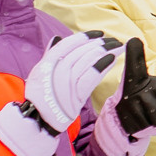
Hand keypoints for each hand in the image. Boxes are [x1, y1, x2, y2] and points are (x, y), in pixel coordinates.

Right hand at [0, 31, 122, 155]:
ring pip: (87, 62)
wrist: (38, 122)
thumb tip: (58, 38)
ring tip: (117, 47)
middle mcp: (54, 71)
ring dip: (104, 52)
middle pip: (80, 52)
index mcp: (45, 64)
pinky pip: (91, 76)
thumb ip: (49, 55)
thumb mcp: (39, 74)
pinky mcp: (75, 96)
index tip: (98, 34)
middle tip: (113, 40)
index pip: (67, 45)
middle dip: (99, 44)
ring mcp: (64, 83)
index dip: (84, 37)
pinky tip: (112, 59)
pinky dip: (102, 66)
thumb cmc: (40, 98)